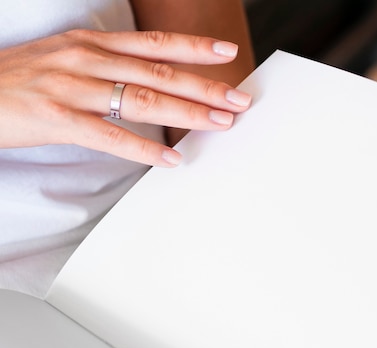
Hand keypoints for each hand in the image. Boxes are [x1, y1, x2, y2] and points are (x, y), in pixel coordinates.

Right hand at [0, 29, 251, 166]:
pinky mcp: (57, 119)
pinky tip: (171, 160)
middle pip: (158, 72)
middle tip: (239, 100)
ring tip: (220, 124)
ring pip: (142, 99)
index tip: (228, 53)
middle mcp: (86, 59)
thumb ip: (110, 65)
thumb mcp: (69, 57)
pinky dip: (144, 150)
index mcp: (91, 43)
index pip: (153, 43)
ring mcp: (72, 88)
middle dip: (204, 87)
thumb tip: (154, 80)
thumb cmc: (24, 79)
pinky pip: (110, 136)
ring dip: (186, 114)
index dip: (193, 47)